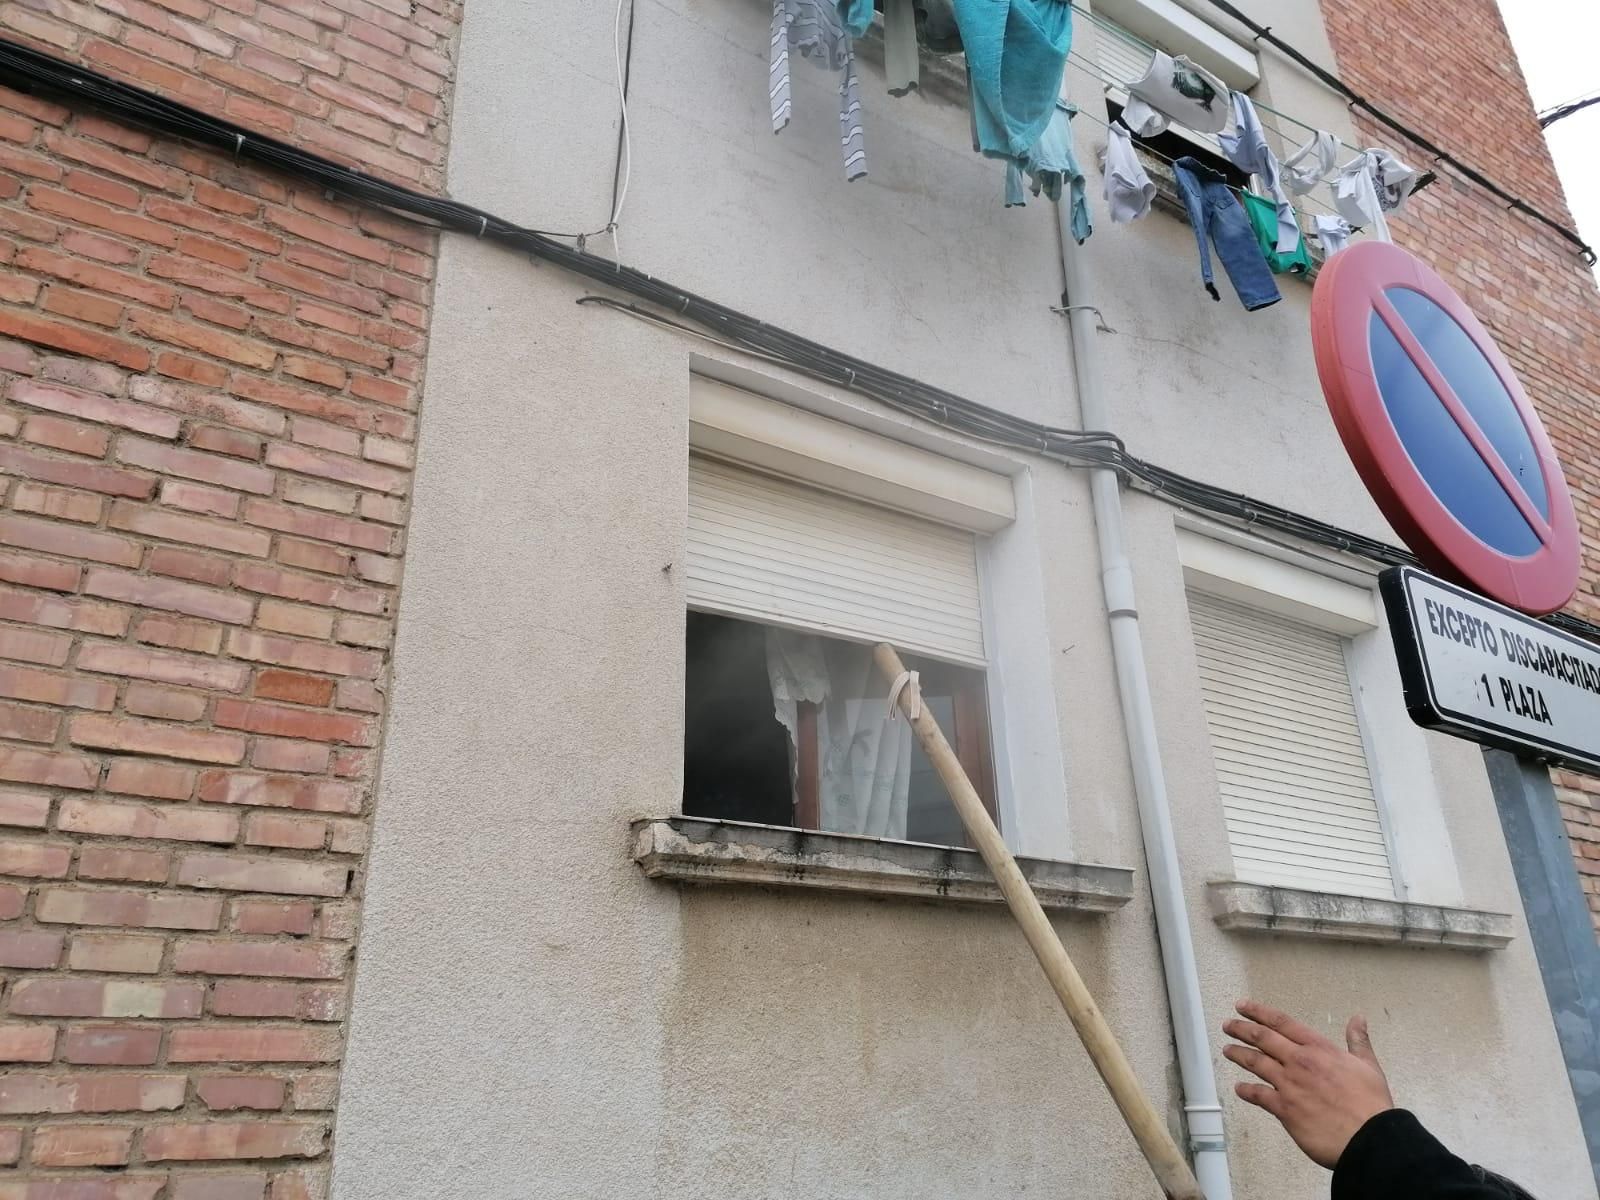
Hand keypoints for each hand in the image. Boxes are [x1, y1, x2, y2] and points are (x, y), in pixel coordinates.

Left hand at [1221, 999, 1394, 1168]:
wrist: (1370, 1138)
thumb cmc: (1372, 1104)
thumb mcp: (1368, 1066)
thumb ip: (1358, 1041)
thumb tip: (1358, 1018)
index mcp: (1319, 1049)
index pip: (1282, 1023)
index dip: (1259, 1012)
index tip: (1242, 1005)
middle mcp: (1300, 1062)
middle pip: (1263, 1039)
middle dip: (1242, 1029)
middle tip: (1228, 1025)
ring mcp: (1289, 1085)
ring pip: (1256, 1063)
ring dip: (1239, 1054)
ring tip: (1227, 1049)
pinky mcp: (1284, 1109)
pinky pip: (1259, 1095)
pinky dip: (1246, 1091)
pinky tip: (1239, 1088)